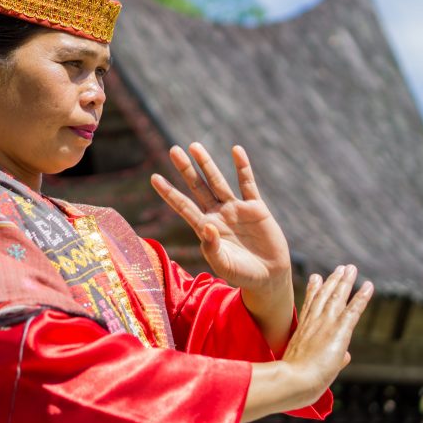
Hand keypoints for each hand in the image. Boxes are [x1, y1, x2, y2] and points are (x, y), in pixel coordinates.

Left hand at [150, 143, 290, 293]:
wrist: (268, 277)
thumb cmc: (241, 274)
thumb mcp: (223, 264)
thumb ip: (212, 248)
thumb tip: (206, 226)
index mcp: (205, 228)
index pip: (183, 206)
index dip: (169, 193)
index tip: (154, 178)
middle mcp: (217, 214)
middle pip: (197, 187)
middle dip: (185, 169)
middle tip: (173, 149)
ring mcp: (236, 209)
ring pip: (218, 181)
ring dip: (207, 164)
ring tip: (195, 145)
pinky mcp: (256, 208)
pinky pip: (247, 184)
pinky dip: (243, 167)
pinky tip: (236, 150)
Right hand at [282, 265, 373, 403]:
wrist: (295, 378)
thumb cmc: (297, 378)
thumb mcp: (310, 365)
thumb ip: (331, 358)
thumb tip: (345, 357)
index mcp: (303, 330)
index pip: (311, 305)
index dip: (315, 290)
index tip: (316, 276)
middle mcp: (313, 322)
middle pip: (324, 296)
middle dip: (333, 280)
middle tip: (340, 267)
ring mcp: (326, 324)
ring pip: (337, 297)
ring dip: (346, 282)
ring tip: (351, 268)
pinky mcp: (339, 330)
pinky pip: (353, 310)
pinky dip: (362, 297)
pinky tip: (369, 286)